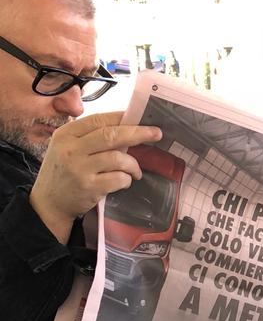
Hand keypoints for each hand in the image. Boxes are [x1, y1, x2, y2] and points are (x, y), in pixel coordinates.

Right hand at [30, 112, 161, 242]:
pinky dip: (126, 179)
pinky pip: (118, 179)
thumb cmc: (63, 172)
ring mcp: (80, 169)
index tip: (140, 117)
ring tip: (136, 171)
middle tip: (156, 134)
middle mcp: (72, 149)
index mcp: (67, 134)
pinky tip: (125, 182)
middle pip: (111, 135)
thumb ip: (88, 137)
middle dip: (138, 133)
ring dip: (133, 164)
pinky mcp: (89, 187)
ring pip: (118, 158)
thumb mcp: (66, 147)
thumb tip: (124, 127)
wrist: (49, 203)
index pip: (99, 120)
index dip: (122, 118)